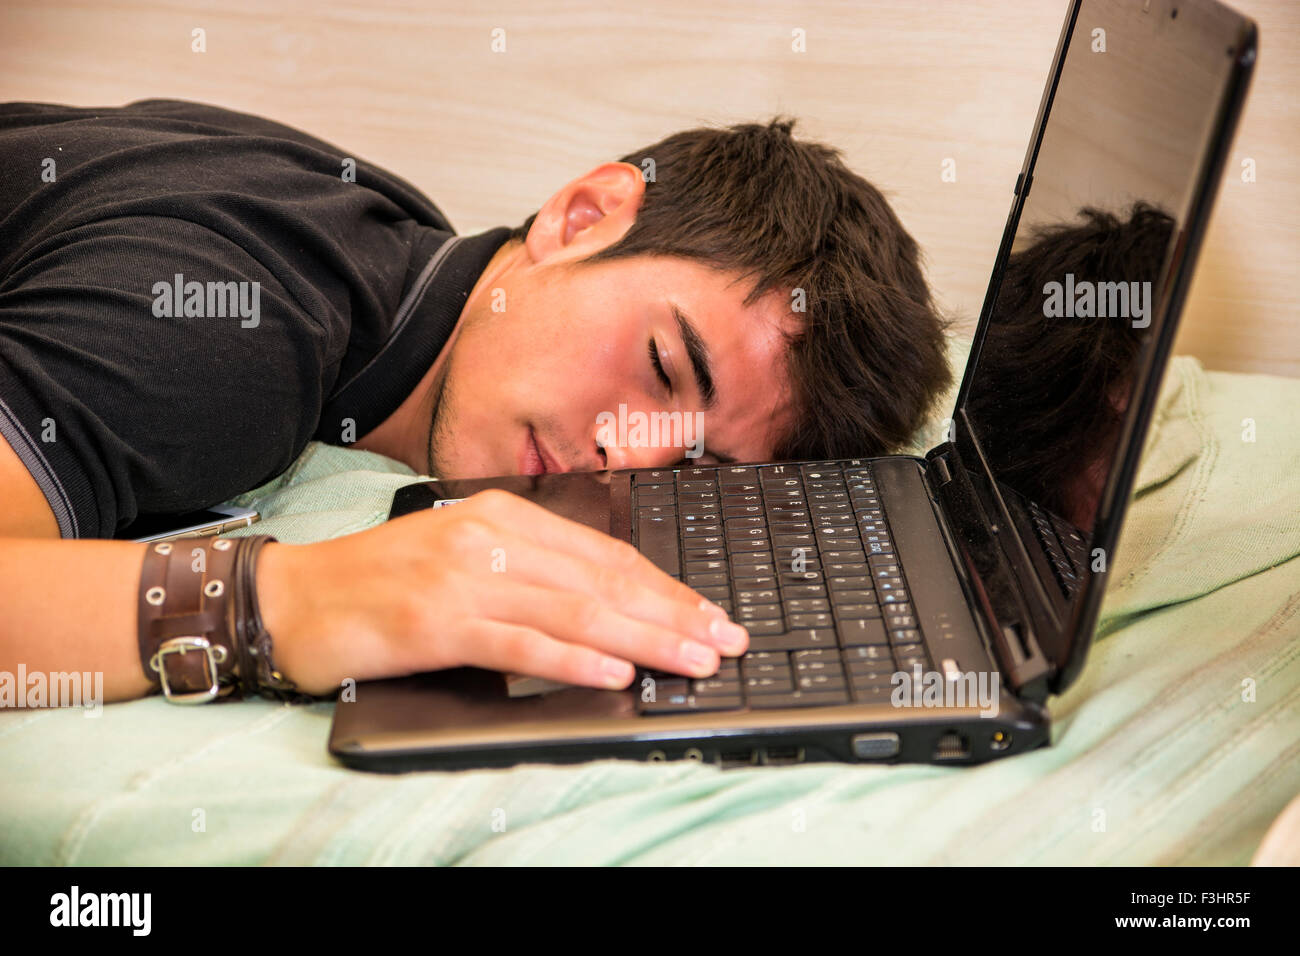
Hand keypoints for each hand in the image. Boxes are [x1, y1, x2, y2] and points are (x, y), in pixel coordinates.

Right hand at [257, 489, 747, 694]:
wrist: (293, 597)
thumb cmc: (381, 584)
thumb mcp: (462, 558)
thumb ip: (528, 574)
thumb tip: (606, 609)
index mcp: (503, 516)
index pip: (604, 554)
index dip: (664, 587)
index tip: (709, 613)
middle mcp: (490, 538)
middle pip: (602, 580)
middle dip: (672, 614)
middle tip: (723, 641)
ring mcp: (463, 577)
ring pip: (575, 610)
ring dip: (642, 639)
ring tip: (690, 661)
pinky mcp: (437, 621)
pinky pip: (520, 643)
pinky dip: (573, 659)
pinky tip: (614, 671)